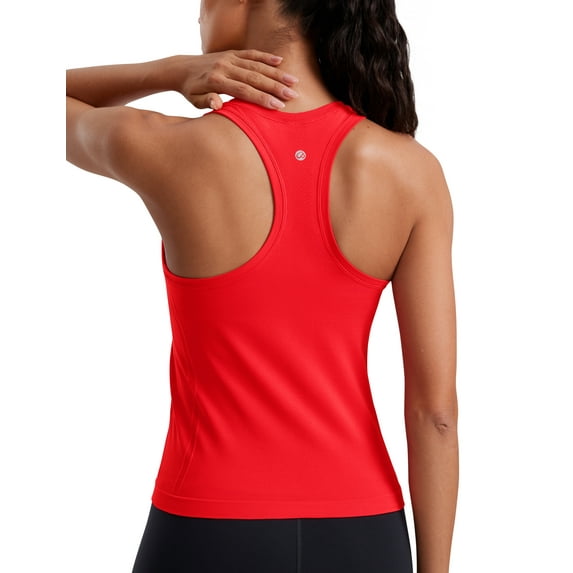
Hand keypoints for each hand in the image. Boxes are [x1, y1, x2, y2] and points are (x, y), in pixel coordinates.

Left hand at [179, 50, 298, 109]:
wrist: (181, 68)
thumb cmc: (190, 90)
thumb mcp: (194, 100)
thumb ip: (206, 102)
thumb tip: (218, 105)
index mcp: (217, 81)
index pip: (244, 91)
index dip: (262, 99)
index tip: (278, 106)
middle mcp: (225, 67)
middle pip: (254, 77)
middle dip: (275, 87)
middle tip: (293, 95)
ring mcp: (229, 58)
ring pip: (256, 65)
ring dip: (276, 73)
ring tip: (293, 81)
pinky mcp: (232, 53)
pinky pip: (251, 54)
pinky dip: (266, 57)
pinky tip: (280, 61)